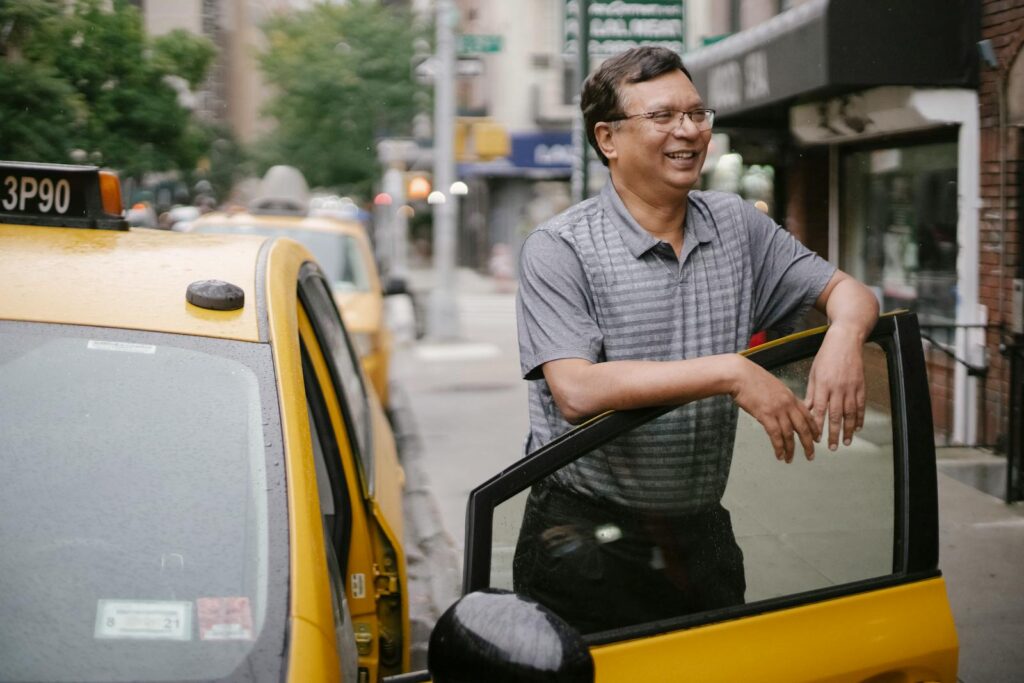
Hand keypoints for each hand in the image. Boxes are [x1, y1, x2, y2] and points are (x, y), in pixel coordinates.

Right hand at [731, 356, 819, 462]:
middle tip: (810, 455)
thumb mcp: (773, 386)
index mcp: (790, 396)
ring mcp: (778, 410)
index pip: (807, 415)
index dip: (813, 428)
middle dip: (808, 443)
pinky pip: (776, 435)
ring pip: (790, 434)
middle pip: (803, 427)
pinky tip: (779, 454)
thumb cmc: (751, 379)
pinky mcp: (766, 415)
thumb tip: (780, 409)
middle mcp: (787, 404)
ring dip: (791, 449)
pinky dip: (779, 447)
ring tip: (790, 459)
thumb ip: (780, 398)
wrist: (740, 375)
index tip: (816, 438)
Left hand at [804, 325, 866, 450]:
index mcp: (823, 385)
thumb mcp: (814, 373)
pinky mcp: (861, 385)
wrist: (845, 341)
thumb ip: (811, 393)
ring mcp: (851, 387)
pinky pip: (861, 405)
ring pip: (850, 413)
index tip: (816, 438)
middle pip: (836, 415)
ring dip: (848, 429)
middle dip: (834, 433)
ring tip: (846, 442)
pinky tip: (858, 428)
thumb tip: (806, 410)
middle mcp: (837, 388)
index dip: (818, 425)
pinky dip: (860, 417)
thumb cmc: (826, 357)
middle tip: (832, 447)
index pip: (819, 409)